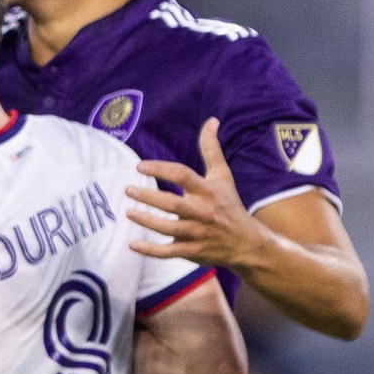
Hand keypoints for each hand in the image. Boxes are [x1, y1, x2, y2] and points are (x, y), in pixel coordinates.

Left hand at [129, 118, 268, 273]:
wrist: (246, 242)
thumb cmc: (229, 205)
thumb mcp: (222, 176)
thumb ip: (211, 150)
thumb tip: (211, 121)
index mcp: (208, 191)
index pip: (182, 175)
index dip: (160, 169)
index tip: (140, 166)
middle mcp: (203, 211)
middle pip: (172, 203)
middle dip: (148, 196)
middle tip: (128, 189)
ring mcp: (197, 233)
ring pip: (168, 227)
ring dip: (146, 221)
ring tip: (128, 212)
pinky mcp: (192, 251)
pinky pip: (167, 252)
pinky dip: (149, 250)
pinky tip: (132, 244)